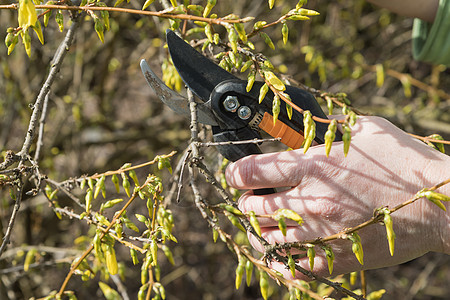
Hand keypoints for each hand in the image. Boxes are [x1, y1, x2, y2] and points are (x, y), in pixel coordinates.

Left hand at [225, 116, 449, 278]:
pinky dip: (277, 261)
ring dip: (256, 229)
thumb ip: (331, 129)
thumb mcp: (366, 130)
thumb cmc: (404, 162)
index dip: (234, 173)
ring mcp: (322, 232)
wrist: (440, 203)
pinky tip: (277, 253)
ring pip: (266, 237)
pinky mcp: (337, 256)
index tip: (235, 174)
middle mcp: (311, 199)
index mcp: (314, 165)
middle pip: (253, 206)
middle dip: (245, 201)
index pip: (251, 171)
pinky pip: (293, 267)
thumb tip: (310, 128)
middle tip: (251, 197)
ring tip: (259, 223)